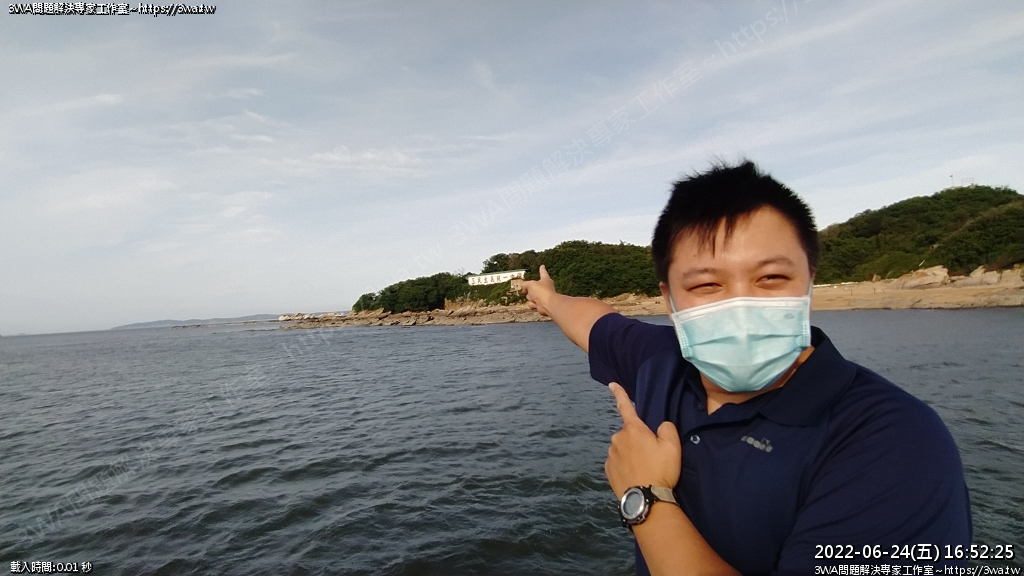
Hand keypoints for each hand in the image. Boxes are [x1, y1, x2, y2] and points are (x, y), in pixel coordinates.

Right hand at [522, 264, 557, 316]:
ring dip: (530, 298)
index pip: (542, 272)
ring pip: (529, 296)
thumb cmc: (541, 292)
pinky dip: (532, 304)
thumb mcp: (530, 284)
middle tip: (532, 291)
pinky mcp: (540, 305)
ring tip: (535, 299)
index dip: (542, 269)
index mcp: (545, 280)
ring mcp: (542, 297)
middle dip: (529, 290)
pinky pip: (531, 304)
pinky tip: (536, 305)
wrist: (547, 305)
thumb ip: (525, 284)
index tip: (542, 266)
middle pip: (531, 287)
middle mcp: (544, 288)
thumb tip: (524, 288)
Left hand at [605, 382, 681, 498]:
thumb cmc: (661, 470)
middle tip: (653, 457)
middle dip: (638, 441)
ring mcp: (610, 455)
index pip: (625, 407)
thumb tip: (660, 427)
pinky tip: (636, 477)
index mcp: (633, 429)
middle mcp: (617, 439)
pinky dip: (626, 467)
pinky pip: (618, 463)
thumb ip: (667, 429)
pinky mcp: (608, 470)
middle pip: (629, 434)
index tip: (611, 384)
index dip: (619, 394)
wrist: (646, 499)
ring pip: (623, 449)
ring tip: (646, 470)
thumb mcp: (673, 446)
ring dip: (631, 455)